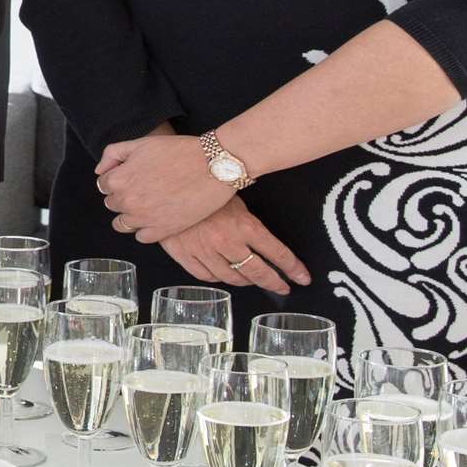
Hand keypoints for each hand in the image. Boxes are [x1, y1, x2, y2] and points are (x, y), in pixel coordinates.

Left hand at [95, 134, 231, 241]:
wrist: (213, 165)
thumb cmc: (179, 151)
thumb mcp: (140, 143)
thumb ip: (113, 155)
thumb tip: (100, 171)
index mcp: (119, 180)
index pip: (103, 185)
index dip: (117, 179)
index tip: (131, 176)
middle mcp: (128, 202)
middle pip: (113, 204)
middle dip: (123, 195)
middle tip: (144, 187)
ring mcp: (145, 219)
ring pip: (123, 223)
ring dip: (131, 214)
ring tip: (149, 203)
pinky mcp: (163, 231)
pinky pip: (142, 237)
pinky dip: (145, 228)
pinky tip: (157, 216)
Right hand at [156, 196, 311, 294]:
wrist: (165, 179)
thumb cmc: (202, 184)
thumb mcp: (234, 198)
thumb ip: (249, 222)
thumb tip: (266, 241)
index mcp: (244, 225)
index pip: (277, 253)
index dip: (293, 268)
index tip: (302, 277)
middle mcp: (226, 241)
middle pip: (257, 272)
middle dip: (274, 282)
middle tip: (282, 287)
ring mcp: (204, 250)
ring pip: (231, 278)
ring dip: (245, 281)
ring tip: (252, 280)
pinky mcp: (183, 254)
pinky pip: (205, 276)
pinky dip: (216, 278)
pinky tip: (222, 275)